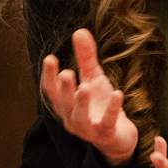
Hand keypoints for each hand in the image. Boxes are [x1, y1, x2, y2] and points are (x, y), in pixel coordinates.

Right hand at [41, 28, 137, 165]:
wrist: (118, 136)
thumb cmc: (100, 105)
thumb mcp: (93, 78)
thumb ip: (85, 57)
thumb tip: (79, 30)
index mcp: (66, 104)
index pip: (52, 91)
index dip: (49, 76)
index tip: (50, 58)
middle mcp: (72, 118)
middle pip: (63, 105)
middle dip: (64, 89)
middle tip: (65, 72)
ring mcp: (88, 129)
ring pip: (79, 119)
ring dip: (81, 103)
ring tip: (84, 86)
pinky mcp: (106, 134)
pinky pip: (107, 123)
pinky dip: (112, 109)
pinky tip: (118, 93)